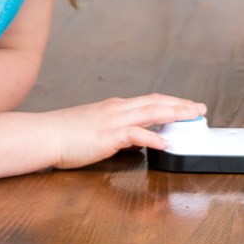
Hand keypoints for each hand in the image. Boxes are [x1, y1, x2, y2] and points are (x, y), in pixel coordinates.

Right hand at [46, 94, 208, 168]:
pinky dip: (154, 138)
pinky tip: (167, 143)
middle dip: (181, 104)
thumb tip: (132, 139)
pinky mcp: (108, 135)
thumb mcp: (95, 127)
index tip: (186, 105)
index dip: (170, 102)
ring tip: (193, 117)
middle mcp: (118, 109)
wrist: (43, 135)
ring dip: (175, 114)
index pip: (149, 100)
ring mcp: (113, 120)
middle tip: (200, 108)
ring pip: (152, 112)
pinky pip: (136, 134)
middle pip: (156, 102)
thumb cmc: (63, 134)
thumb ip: (115, 131)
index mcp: (115, 107)